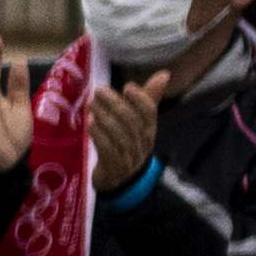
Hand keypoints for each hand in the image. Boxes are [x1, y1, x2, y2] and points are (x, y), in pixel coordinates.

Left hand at [86, 76, 163, 191]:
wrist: (122, 180)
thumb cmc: (130, 144)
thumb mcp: (140, 122)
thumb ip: (148, 98)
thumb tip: (164, 74)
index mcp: (150, 130)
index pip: (150, 113)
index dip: (140, 99)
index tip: (127, 86)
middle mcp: (142, 142)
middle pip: (131, 121)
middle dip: (114, 104)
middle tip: (99, 91)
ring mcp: (128, 156)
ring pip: (118, 134)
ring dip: (103, 116)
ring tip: (91, 104)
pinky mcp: (113, 166)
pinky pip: (107, 149)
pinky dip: (99, 135)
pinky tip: (90, 125)